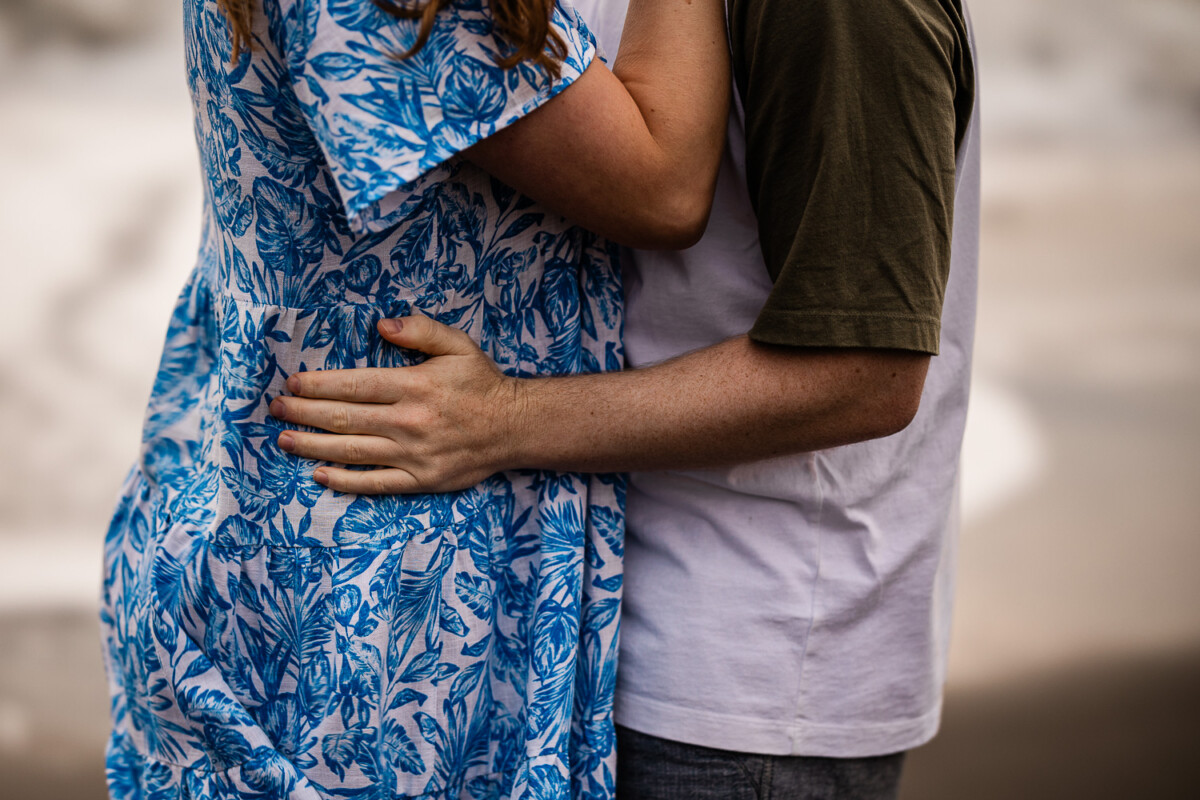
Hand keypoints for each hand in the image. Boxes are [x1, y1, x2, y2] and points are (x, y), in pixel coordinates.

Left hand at [268, 315, 523, 493]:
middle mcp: (410, 422)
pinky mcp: (422, 480)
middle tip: (275, 409)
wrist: (516, 427)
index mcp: (415, 386)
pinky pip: (376, 484)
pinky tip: (319, 475)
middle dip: (304, 413)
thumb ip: (420, 330)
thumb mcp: (457, 345)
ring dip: (313, 446)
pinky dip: (345, 481)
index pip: (354, 386)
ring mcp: (414, 455)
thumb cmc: (482, 384)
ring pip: (353, 451)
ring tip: (284, 439)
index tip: (292, 384)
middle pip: (345, 418)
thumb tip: (382, 325)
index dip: (318, 386)